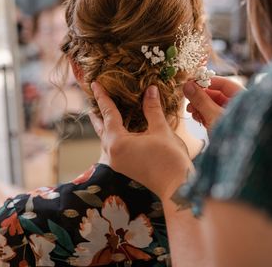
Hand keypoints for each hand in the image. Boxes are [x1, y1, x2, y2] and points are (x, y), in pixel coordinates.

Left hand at [89, 82, 193, 199]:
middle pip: (102, 128)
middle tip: (95, 98)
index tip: (95, 84)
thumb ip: (153, 109)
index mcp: (118, 142)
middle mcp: (113, 153)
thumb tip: (150, 90)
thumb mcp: (161, 130)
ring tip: (105, 112)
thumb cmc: (170, 159)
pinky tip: (122, 129)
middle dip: (98, 113)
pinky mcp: (125, 167)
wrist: (177, 188)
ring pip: (107, 139)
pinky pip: (115, 146)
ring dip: (106, 124)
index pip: (108, 114)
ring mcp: (118, 162)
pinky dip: (115, 134)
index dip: (103, 97)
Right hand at [183, 76, 244, 132]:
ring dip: (201, 107)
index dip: (208, 82)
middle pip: (218, 95)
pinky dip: (205, 116)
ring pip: (214, 106)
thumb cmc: (232, 134)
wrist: (236, 160)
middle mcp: (240, 107)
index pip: (224, 84)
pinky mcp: (226, 128)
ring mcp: (233, 118)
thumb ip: (201, 100)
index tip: (192, 83)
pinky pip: (214, 116)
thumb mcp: (213, 115)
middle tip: (188, 98)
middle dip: (202, 97)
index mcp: (242, 100)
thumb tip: (187, 85)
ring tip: (190, 111)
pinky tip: (196, 118)